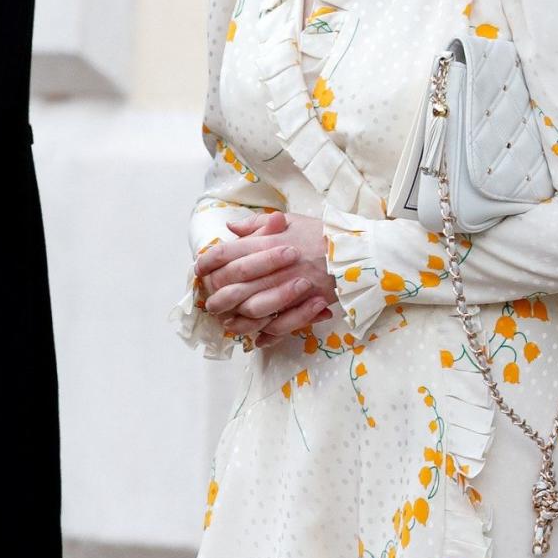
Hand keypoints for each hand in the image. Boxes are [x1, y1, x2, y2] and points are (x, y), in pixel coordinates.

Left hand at [196, 209, 337, 343]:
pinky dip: (264, 334)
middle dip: (215, 295)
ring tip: (227, 321)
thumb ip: (258, 225)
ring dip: (235, 318)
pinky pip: (278, 325)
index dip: (207, 263)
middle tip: (208, 302)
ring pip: (251, 309)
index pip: (226, 253)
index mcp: (268, 242)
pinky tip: (255, 337)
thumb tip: (232, 228)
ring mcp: (290, 288)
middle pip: (233, 285)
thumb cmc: (323, 235)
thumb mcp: (290, 220)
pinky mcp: (304, 306)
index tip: (199, 270)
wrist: (359, 252)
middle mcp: (275, 266)